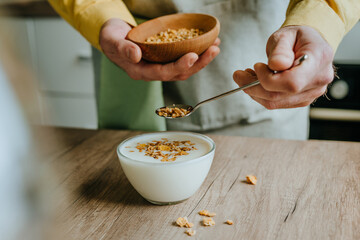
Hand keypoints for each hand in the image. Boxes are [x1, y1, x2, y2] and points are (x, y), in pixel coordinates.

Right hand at [99, 18, 219, 80]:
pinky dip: (196, 52)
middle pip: (179, 72)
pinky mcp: (165, 59)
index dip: (178, 66)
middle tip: (214, 49)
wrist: (112, 37)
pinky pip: (182, 58)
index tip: (192, 55)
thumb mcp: (112, 41)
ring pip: (184, 67)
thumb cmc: (111, 38)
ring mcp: (159, 66)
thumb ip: (123, 49)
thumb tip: (136, 55)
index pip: (163, 72)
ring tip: (215, 46)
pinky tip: (206, 43)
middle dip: (198, 62)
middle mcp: (153, 72)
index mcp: (141, 72)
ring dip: (201, 59)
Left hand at [233, 26, 333, 108]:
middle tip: (238, 75)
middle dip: (253, 86)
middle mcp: (319, 80)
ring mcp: (311, 93)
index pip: (292, 82)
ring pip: (275, 101)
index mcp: (319, 59)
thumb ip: (280, 50)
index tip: (257, 66)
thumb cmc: (297, 37)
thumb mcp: (286, 35)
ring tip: (246, 75)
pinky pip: (276, 102)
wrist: (308, 44)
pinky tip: (255, 81)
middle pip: (280, 95)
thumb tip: (275, 65)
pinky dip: (261, 93)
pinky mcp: (301, 99)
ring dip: (254, 91)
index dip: (269, 79)